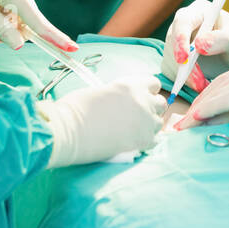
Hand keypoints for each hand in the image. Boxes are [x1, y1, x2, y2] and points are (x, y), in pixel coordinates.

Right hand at [39, 75, 165, 167]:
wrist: (68, 131)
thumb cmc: (75, 109)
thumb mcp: (100, 92)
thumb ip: (117, 95)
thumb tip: (120, 103)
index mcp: (131, 85)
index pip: (153, 84)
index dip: (147, 91)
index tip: (141, 98)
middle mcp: (143, 100)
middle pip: (160, 103)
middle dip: (151, 109)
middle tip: (137, 116)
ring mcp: (145, 121)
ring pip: (158, 122)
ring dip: (149, 126)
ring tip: (134, 131)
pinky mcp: (143, 140)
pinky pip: (155, 140)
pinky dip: (147, 142)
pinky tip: (135, 143)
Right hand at [161, 5, 228, 82]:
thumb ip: (223, 39)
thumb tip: (199, 44)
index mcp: (200, 11)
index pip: (183, 22)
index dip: (180, 39)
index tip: (184, 58)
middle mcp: (185, 25)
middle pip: (172, 43)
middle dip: (182, 65)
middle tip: (198, 82)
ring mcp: (179, 42)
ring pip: (171, 59)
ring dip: (183, 76)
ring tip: (203, 86)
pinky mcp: (177, 59)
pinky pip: (173, 71)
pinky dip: (183, 81)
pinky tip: (200, 85)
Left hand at [174, 57, 228, 137]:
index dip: (212, 100)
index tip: (201, 117)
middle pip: (217, 85)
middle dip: (200, 104)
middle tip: (185, 123)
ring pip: (214, 92)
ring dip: (197, 111)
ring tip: (183, 127)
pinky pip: (217, 102)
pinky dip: (202, 113)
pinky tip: (193, 125)